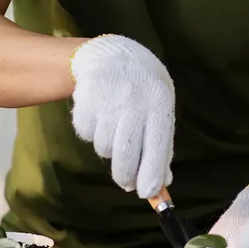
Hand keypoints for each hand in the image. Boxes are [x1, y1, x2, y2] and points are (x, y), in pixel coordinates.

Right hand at [70, 34, 173, 197]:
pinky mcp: (85, 99)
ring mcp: (107, 99)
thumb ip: (162, 146)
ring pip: (104, 147)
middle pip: (126, 154)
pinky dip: (92, 133)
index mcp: (158, 102)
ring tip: (116, 129)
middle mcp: (133, 100)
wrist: (112, 54)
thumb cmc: (144, 89)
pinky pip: (86, 134)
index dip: (151, 173)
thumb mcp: (161, 108)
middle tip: (127, 182)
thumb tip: (163, 184)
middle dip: (126, 175)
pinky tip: (100, 116)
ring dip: (109, 148)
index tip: (147, 193)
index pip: (156, 145)